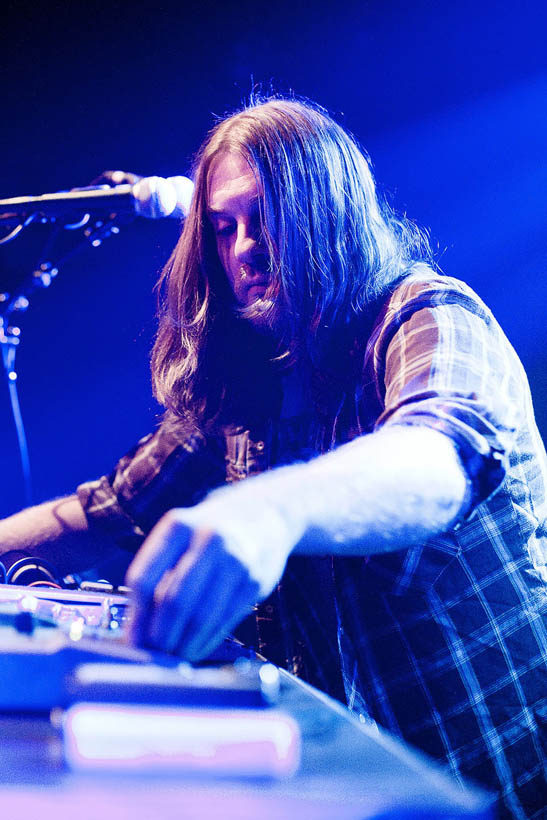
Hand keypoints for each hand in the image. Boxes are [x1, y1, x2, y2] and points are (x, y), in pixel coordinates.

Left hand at [124, 482, 296, 660]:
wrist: (265, 512)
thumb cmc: (210, 531)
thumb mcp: (180, 535)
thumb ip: (158, 573)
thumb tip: (137, 628)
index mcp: (179, 526)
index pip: (144, 577)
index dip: (136, 616)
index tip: (131, 640)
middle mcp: (208, 539)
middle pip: (174, 600)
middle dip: (160, 636)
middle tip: (152, 654)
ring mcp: (236, 560)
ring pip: (201, 616)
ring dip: (183, 643)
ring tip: (173, 656)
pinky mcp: (255, 581)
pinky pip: (225, 620)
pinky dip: (207, 640)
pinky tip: (196, 647)